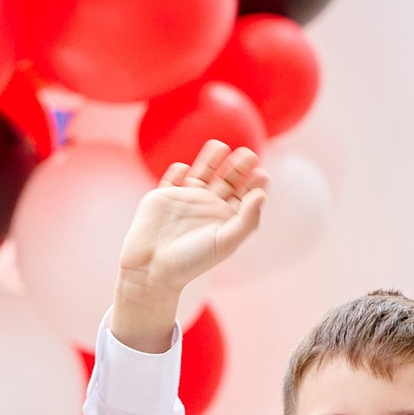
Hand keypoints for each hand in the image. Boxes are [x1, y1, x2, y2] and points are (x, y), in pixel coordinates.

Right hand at [112, 142, 265, 352]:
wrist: (151, 267)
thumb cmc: (191, 260)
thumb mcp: (225, 241)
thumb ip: (246, 219)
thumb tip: (262, 194)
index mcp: (224, 220)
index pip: (245, 196)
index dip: (254, 184)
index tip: (261, 174)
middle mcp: (207, 208)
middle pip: (227, 180)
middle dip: (238, 166)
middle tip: (248, 155)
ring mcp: (185, 200)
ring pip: (202, 172)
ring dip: (212, 159)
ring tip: (220, 146)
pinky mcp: (163, 197)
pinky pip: (173, 178)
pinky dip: (178, 171)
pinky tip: (184, 169)